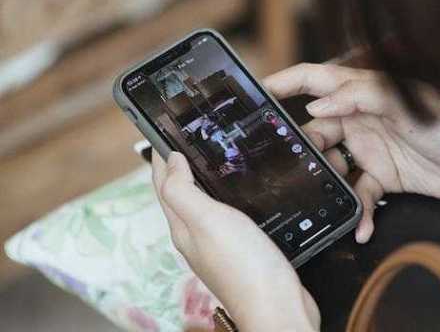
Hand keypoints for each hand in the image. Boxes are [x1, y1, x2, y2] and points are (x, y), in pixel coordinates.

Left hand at [152, 152, 318, 331]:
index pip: (165, 185)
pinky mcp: (244, 252)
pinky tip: (240, 197)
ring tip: (208, 161)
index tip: (162, 132)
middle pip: (182, 195)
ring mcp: (221, 246)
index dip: (161, 157)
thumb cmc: (244, 268)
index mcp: (184, 228)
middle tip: (184, 140)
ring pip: (205, 206)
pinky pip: (229, 218)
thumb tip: (170, 161)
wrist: (278, 307)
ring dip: (203, 182)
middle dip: (180, 167)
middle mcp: (198, 237)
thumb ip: (184, 191)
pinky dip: (227, 200)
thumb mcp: (208, 220)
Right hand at [264, 63, 439, 242]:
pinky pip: (359, 194)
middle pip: (316, 130)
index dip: (284, 83)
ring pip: (332, 166)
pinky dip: (356, 211)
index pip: (315, 81)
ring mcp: (372, 150)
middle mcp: (362, 119)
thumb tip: (315, 107)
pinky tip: (358, 226)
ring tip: (313, 200)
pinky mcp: (385, 178)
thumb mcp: (405, 104)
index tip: (254, 94)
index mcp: (363, 94)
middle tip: (279, 166)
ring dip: (324, 184)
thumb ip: (359, 97)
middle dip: (298, 147)